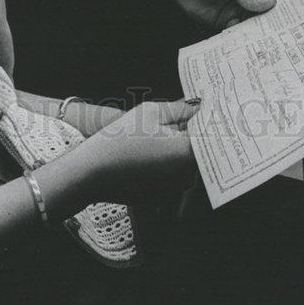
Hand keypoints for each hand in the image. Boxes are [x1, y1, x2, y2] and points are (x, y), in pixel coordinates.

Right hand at [78, 99, 198, 203]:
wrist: (92, 172)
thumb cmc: (120, 139)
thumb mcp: (151, 112)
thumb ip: (181, 109)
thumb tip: (200, 106)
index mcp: (188, 153)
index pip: (211, 133)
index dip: (208, 118)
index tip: (205, 108)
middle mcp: (187, 176)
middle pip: (198, 149)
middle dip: (190, 132)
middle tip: (176, 117)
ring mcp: (176, 190)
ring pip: (185, 163)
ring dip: (177, 148)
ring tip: (153, 135)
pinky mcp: (164, 198)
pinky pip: (172, 176)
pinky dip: (166, 164)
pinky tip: (146, 152)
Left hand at [154, 0, 291, 32]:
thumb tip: (268, 4)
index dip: (293, 2)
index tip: (298, 18)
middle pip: (274, 10)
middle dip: (278, 23)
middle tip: (283, 37)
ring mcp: (242, 4)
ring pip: (258, 24)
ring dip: (260, 34)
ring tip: (263, 45)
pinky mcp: (227, 18)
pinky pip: (239, 31)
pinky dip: (241, 39)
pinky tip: (242, 45)